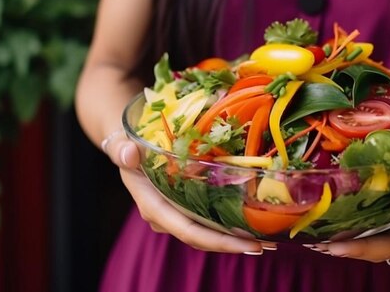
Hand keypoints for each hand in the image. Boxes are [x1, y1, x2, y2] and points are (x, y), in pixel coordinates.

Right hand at [101, 130, 265, 253]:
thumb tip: (128, 154)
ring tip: (266, 239)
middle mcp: (165, 216)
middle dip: (233, 244)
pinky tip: (252, 223)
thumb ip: (123, 150)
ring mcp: (176, 213)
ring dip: (234, 237)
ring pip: (207, 233)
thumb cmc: (128, 145)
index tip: (246, 243)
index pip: (188, 230)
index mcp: (152, 205)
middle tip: (266, 244)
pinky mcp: (185, 207)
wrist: (127, 146)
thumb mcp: (123, 144)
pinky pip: (208, 221)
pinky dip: (229, 224)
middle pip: (203, 238)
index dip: (217, 240)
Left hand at [312, 146, 389, 262]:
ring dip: (338, 235)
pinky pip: (362, 216)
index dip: (366, 248)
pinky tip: (320, 214)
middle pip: (372, 244)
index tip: (338, 248)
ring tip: (309, 234)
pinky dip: (342, 218)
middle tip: (313, 243)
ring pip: (364, 233)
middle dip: (344, 246)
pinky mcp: (385, 206)